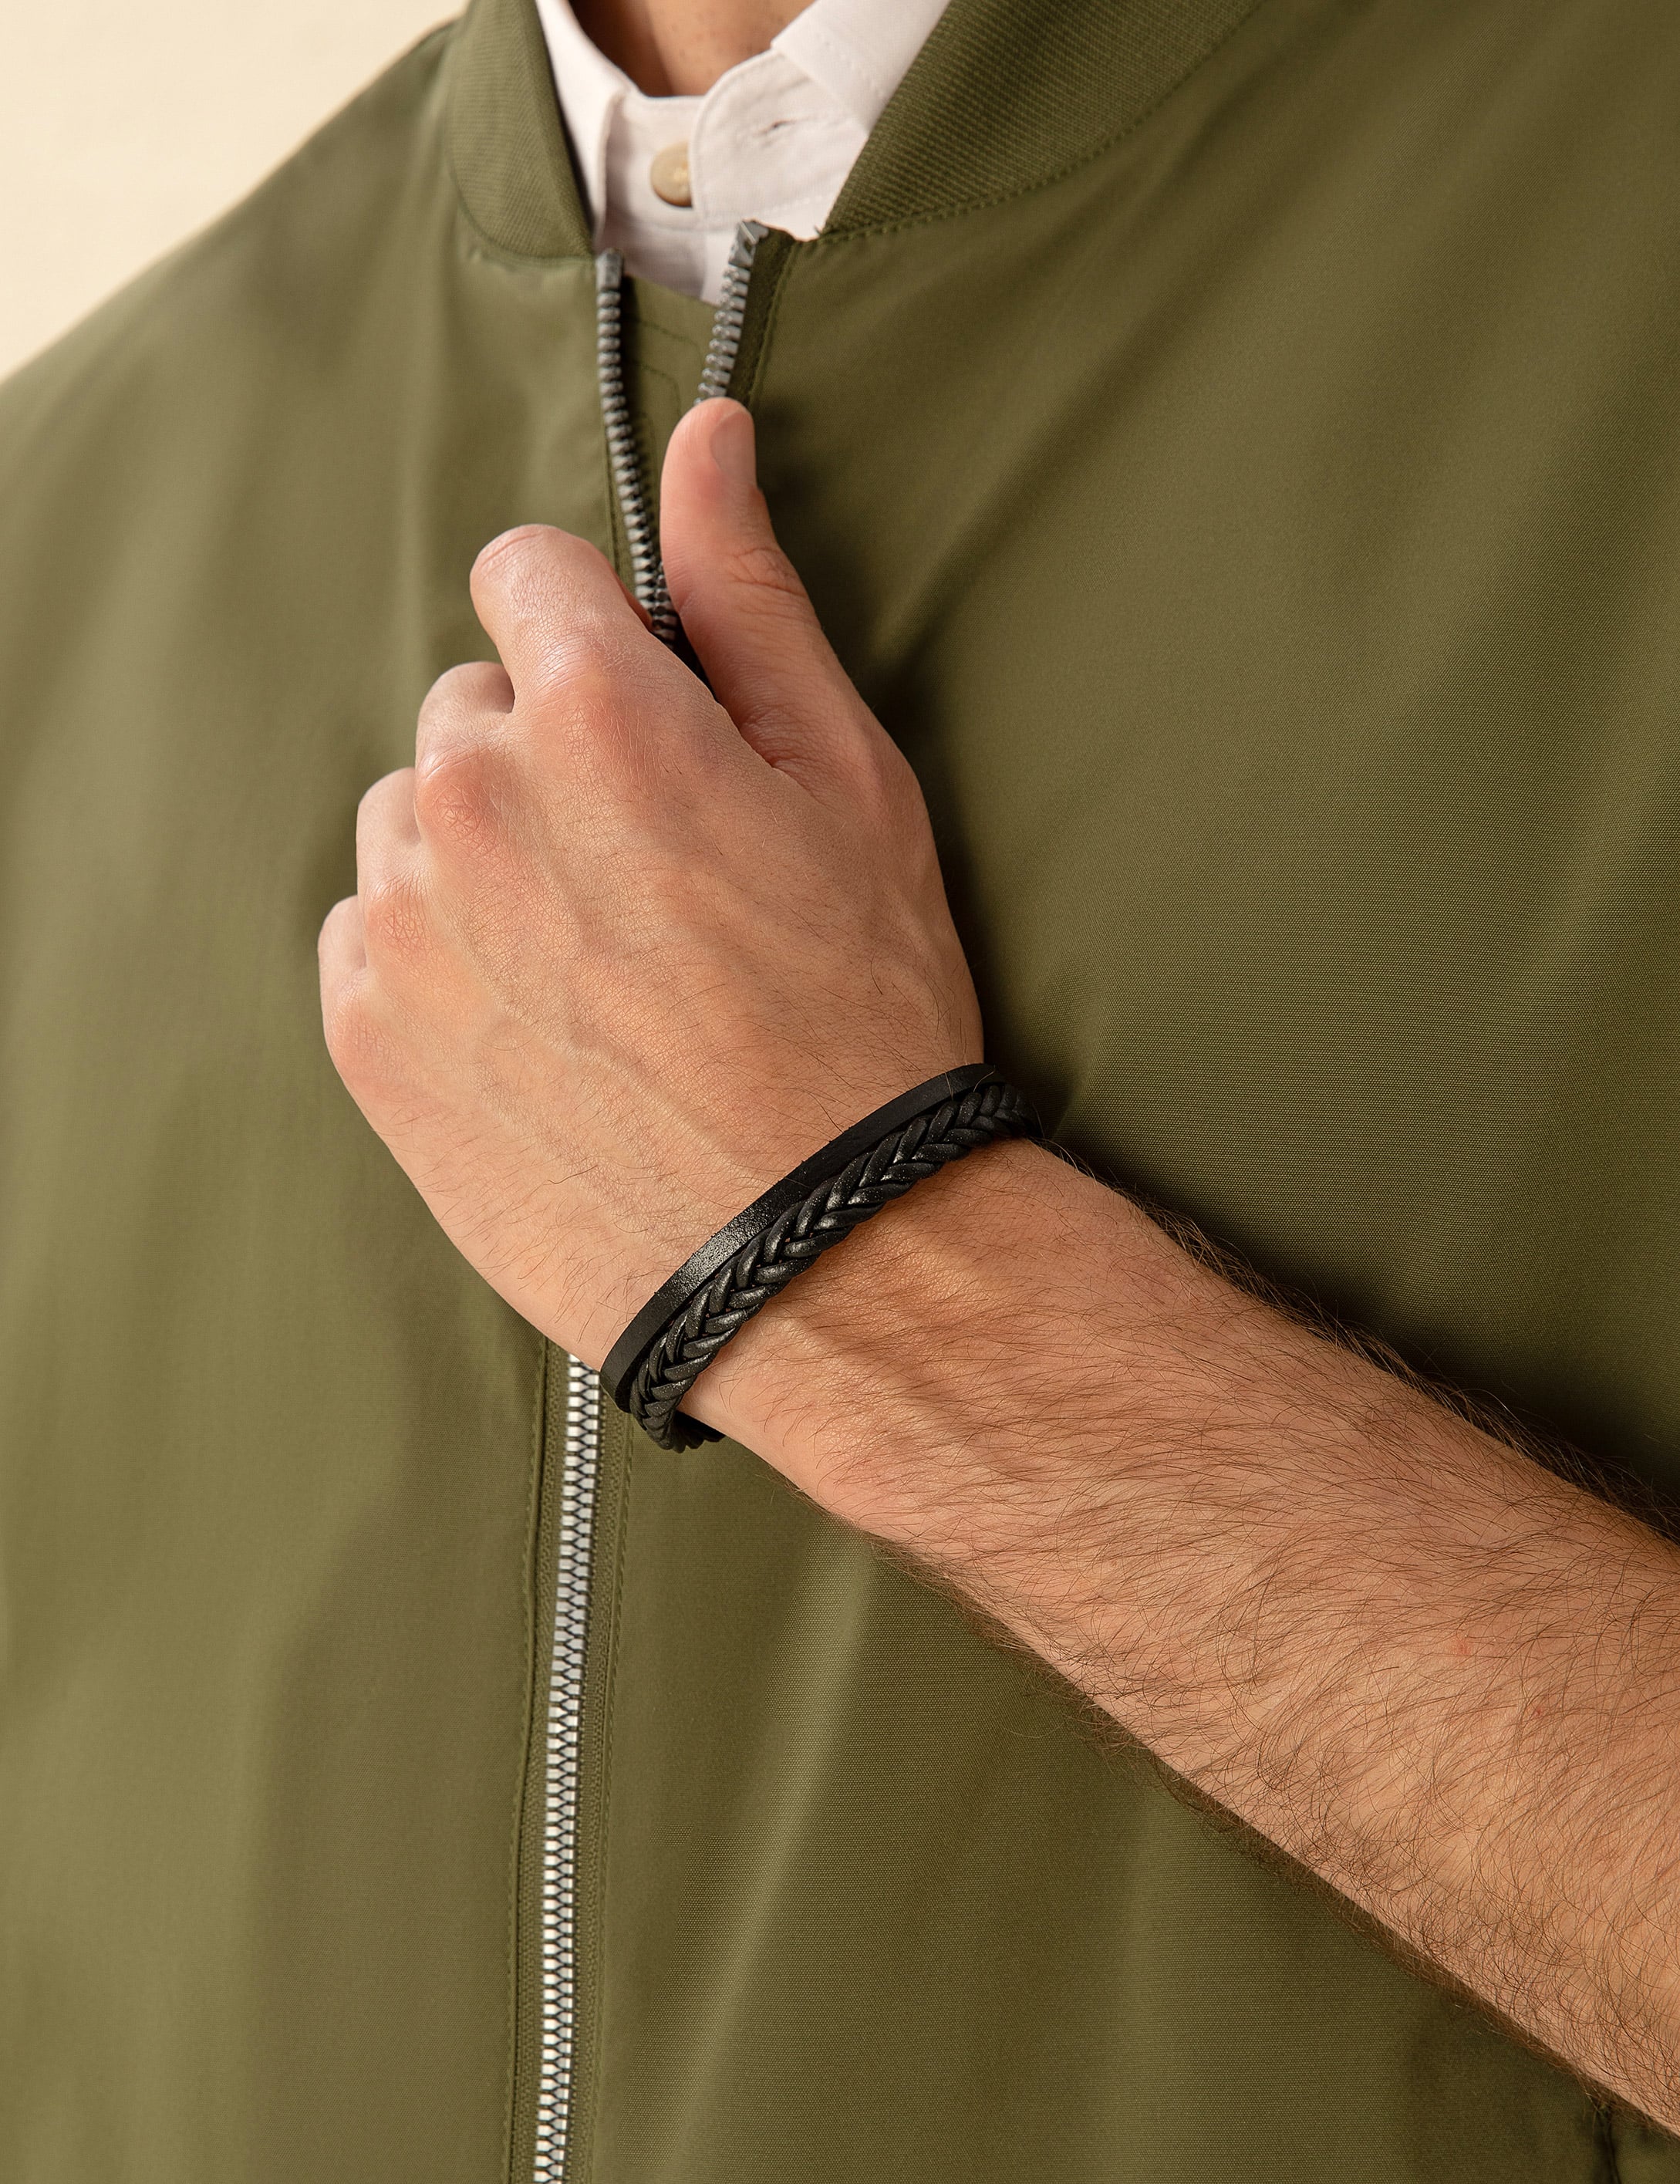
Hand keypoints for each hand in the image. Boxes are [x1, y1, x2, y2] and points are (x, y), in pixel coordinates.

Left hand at [318, 399, 981, 1375]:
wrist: (820, 1246)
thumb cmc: (859, 1014)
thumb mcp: (847, 780)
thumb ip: (751, 596)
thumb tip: (710, 438)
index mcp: (595, 712)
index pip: (528, 572)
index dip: (599, 635)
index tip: (645, 710)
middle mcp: (470, 798)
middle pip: (472, 704)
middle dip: (548, 755)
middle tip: (654, 875)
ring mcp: (405, 922)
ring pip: (414, 818)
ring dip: (484, 854)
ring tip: (598, 962)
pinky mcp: (368, 1032)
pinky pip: (373, 929)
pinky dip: (438, 953)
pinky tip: (542, 1022)